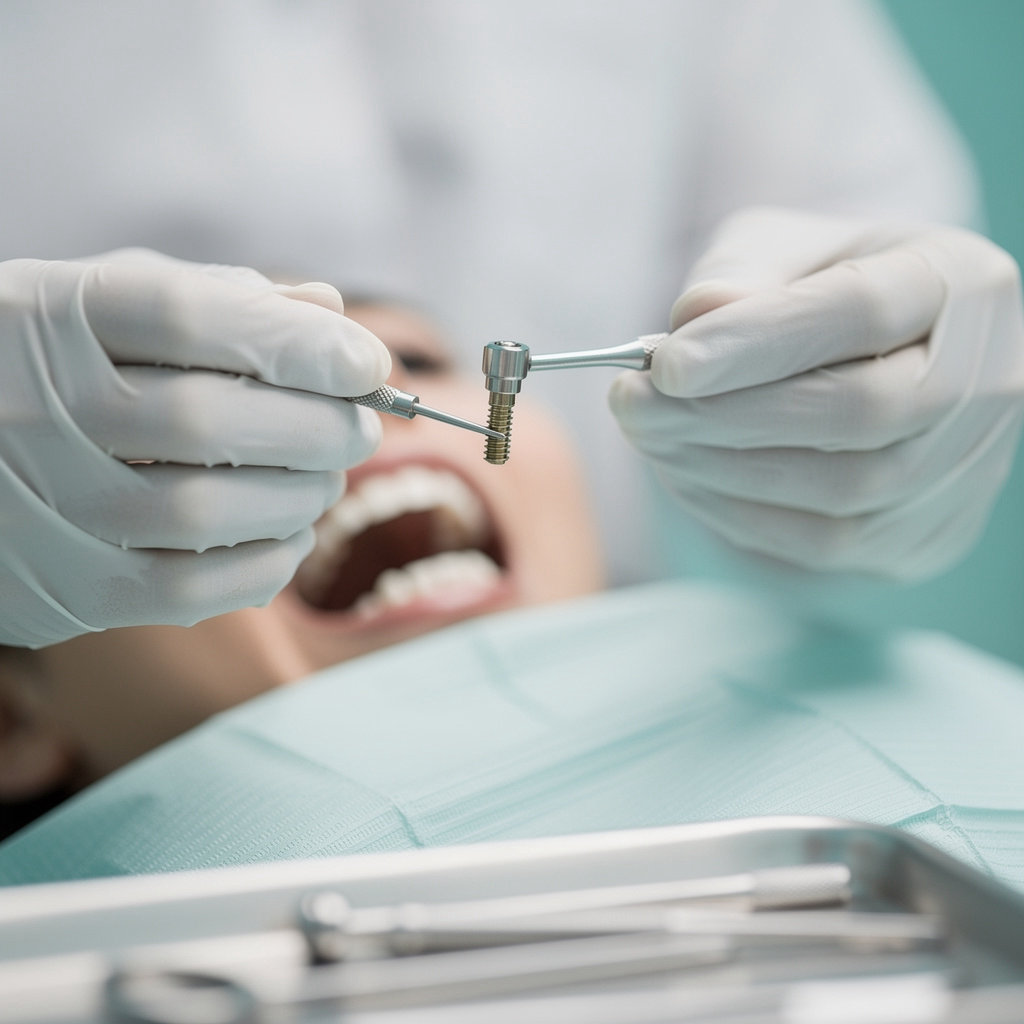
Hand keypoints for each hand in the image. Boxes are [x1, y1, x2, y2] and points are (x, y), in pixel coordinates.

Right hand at [0, 251, 389, 646]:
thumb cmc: (53, 368)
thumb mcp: (111, 305)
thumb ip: (219, 300)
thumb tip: (330, 311)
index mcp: (50, 317)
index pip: (188, 317)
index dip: (295, 342)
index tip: (367, 363)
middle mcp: (36, 410)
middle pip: (207, 421)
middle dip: (317, 428)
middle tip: (360, 428)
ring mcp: (45, 507)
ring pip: (205, 512)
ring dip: (300, 497)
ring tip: (326, 479)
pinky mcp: (64, 590)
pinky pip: (189, 591)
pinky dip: (266, 564)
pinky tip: (291, 533)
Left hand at [610, 207, 1023, 580]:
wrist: (881, 360)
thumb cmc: (821, 289)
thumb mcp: (783, 247)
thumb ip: (741, 271)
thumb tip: (692, 323)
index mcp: (961, 282)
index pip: (863, 312)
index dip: (757, 342)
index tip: (666, 363)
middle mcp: (988, 380)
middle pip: (858, 413)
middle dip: (724, 415)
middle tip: (632, 403)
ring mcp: (964, 470)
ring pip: (839, 491)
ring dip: (720, 468)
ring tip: (648, 435)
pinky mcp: (924, 536)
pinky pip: (822, 542)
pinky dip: (737, 512)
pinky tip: (686, 474)